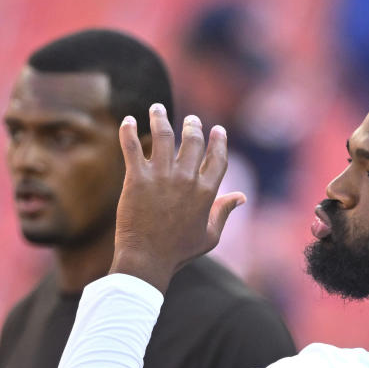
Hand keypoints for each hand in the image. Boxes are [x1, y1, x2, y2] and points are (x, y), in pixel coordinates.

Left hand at [110, 104, 245, 291]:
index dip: (219, 141)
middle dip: (193, 126)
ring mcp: (161, 177)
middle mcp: (186, 180)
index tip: (217, 130)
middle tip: (191, 120)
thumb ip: (224, 212)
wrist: (147, 259)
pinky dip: (128, 131)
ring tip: (157, 108)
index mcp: (206, 193)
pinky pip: (132, 147)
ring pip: (163, 136)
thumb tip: (240, 197)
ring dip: (161, 117)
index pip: (217, 158)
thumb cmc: (179, 252)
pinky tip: (128, 121)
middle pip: (193, 142)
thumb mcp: (210, 235)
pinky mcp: (137, 179)